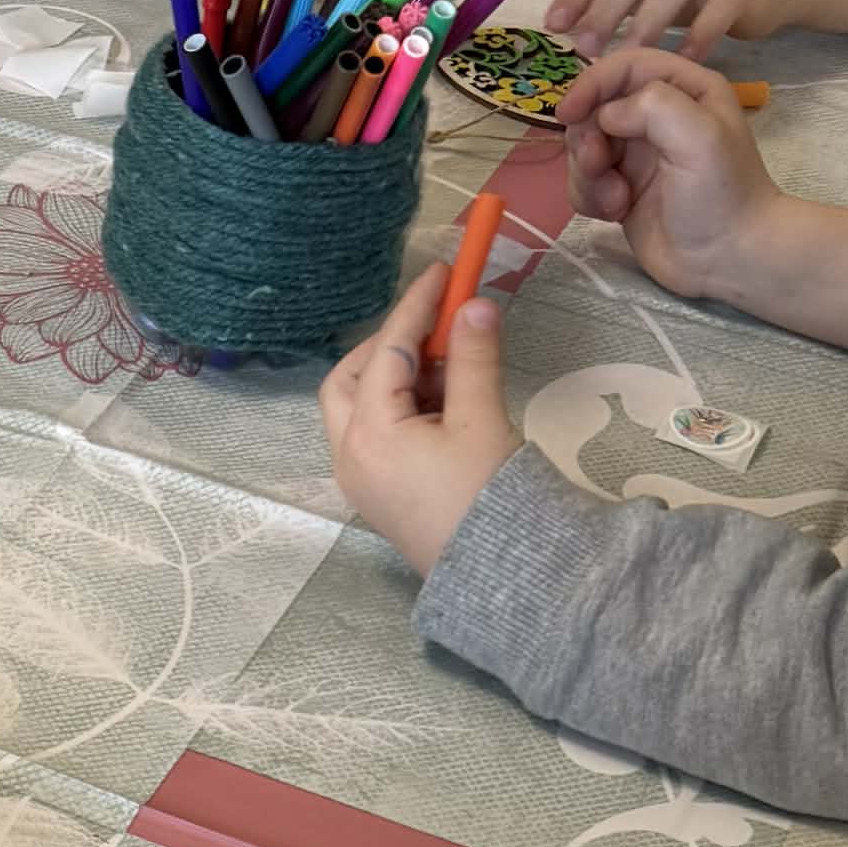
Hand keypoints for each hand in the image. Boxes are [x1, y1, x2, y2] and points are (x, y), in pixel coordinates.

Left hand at [318, 259, 514, 573]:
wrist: (499, 574)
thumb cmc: (486, 497)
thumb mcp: (481, 419)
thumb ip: (473, 357)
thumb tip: (475, 304)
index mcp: (368, 434)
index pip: (386, 351)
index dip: (417, 307)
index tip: (443, 272)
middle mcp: (349, 455)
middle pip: (348, 379)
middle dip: (388, 345)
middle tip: (433, 328)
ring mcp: (360, 478)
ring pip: (358, 406)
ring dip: (397, 376)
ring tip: (452, 368)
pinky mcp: (378, 492)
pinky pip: (375, 433)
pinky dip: (402, 406)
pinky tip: (445, 401)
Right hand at [556, 47, 784, 306]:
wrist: (729, 259)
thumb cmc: (721, 193)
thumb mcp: (699, 135)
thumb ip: (653, 106)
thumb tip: (605, 115)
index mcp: (684, 89)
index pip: (624, 65)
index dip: (591, 83)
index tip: (568, 114)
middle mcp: (658, 116)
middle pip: (595, 108)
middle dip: (588, 138)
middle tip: (601, 167)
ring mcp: (637, 155)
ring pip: (583, 147)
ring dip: (588, 174)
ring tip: (616, 200)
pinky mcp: (621, 189)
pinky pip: (583, 181)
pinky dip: (588, 197)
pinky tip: (614, 213)